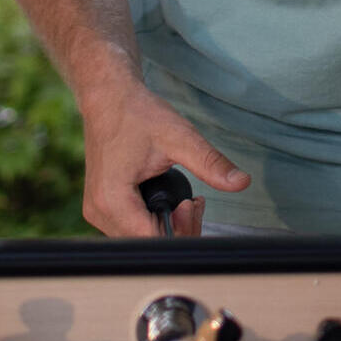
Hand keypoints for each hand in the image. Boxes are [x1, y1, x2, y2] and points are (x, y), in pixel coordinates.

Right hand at [78, 82, 250, 237]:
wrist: (110, 98)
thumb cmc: (138, 114)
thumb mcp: (180, 138)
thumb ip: (210, 164)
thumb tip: (242, 182)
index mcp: (112, 198)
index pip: (152, 239)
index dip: (181, 229)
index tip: (193, 204)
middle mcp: (99, 211)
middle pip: (147, 243)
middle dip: (179, 228)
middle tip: (194, 202)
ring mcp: (97, 211)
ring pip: (140, 238)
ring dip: (168, 225)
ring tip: (186, 200)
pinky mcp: (102, 206)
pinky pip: (132, 227)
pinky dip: (155, 219)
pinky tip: (172, 201)